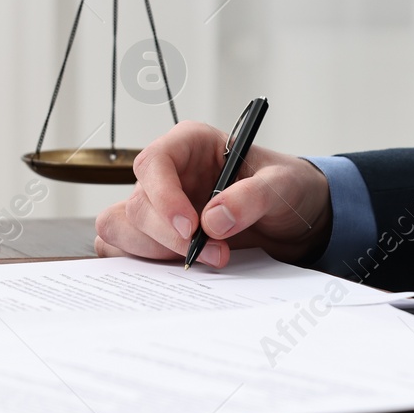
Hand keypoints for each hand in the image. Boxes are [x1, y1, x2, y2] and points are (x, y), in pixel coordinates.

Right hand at [94, 120, 332, 267]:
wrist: (292, 218)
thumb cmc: (284, 187)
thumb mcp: (282, 184)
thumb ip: (252, 196)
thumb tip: (213, 221)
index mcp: (189, 144)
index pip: (154, 162)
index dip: (164, 197)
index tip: (191, 227)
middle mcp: (166, 173)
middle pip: (138, 205)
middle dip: (172, 238)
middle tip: (216, 254)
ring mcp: (156, 205)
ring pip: (122, 228)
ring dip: (157, 253)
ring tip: (206, 260)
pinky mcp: (155, 235)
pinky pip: (124, 248)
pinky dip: (143, 264)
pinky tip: (179, 268)